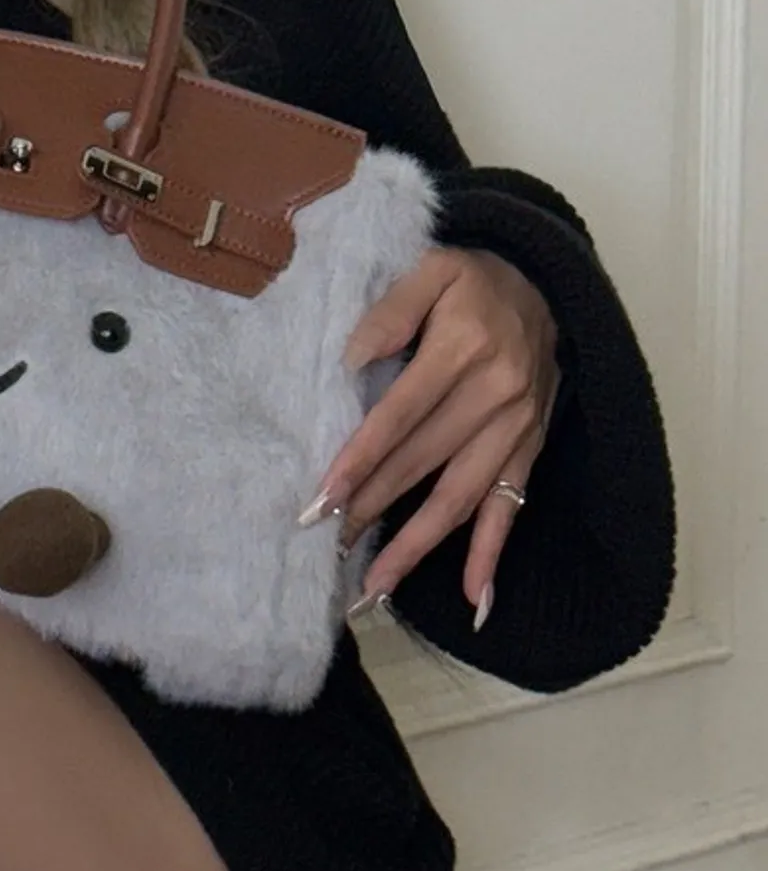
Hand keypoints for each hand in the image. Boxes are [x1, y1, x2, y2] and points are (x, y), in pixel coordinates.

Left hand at [311, 249, 560, 628]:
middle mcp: (496, 396)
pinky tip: (476, 600)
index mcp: (463, 350)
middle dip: (372, 507)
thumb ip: (390, 312)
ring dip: (417, 547)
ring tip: (374, 586)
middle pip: (423, 463)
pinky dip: (493, 554)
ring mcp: (517, 428)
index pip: (400, 416)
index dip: (361, 461)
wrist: (548, 284)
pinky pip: (511, 507)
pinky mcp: (531, 448)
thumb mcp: (431, 270)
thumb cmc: (474, 280)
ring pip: (461, 498)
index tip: (322, 500)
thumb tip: (350, 363)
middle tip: (327, 544)